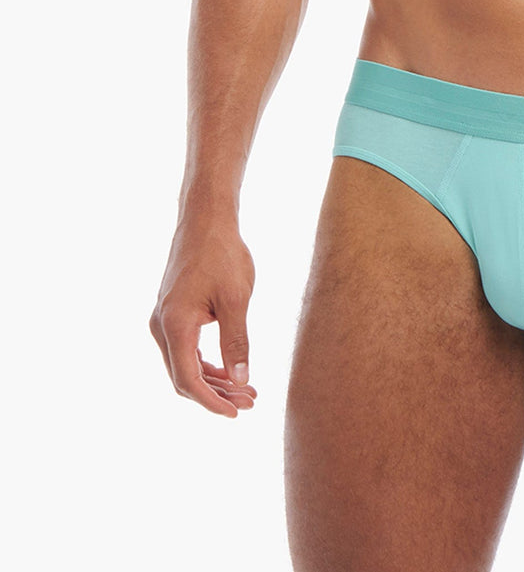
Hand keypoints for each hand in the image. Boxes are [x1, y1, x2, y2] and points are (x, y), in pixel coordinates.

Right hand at [149, 213, 258, 416]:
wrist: (206, 221)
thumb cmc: (223, 255)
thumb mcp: (236, 298)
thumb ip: (237, 341)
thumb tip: (242, 380)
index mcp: (174, 325)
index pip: (188, 379)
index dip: (211, 401)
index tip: (236, 412)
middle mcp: (161, 327)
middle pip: (184, 377)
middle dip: (217, 393)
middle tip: (251, 401)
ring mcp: (164, 320)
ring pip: (185, 364)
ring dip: (214, 380)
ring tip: (248, 390)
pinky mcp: (172, 313)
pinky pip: (186, 349)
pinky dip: (207, 363)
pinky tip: (230, 370)